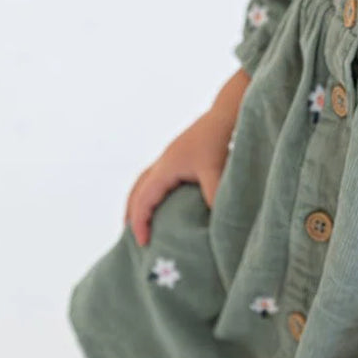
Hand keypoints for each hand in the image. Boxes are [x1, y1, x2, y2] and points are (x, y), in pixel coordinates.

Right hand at [123, 109, 232, 246]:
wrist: (225, 113)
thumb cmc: (218, 139)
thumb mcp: (214, 171)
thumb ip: (212, 196)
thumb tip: (214, 224)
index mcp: (165, 168)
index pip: (143, 200)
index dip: (140, 223)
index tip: (143, 243)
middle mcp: (162, 163)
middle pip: (137, 192)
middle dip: (133, 215)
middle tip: (134, 238)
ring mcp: (169, 157)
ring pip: (144, 183)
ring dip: (138, 202)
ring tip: (139, 222)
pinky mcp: (178, 155)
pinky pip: (155, 177)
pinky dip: (150, 192)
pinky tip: (163, 200)